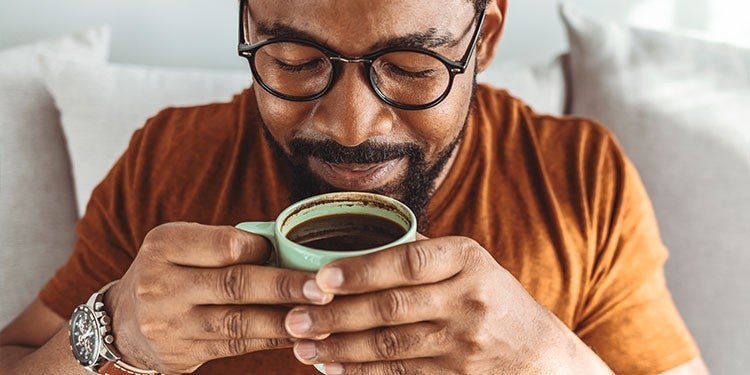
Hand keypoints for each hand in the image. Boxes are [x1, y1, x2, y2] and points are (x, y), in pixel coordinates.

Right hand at [105, 222, 333, 373]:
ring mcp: (171, 323)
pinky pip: (237, 345)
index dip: (262, 250)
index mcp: (165, 246)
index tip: (292, 253)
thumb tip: (289, 246)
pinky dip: (271, 339)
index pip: (224, 245)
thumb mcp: (182, 246)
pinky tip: (298, 335)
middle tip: (323, 288)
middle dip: (285, 287)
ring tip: (322, 317)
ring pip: (239, 321)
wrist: (122, 324)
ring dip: (285, 320)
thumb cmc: (170, 272)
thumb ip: (225, 244)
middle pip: (235, 284)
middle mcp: (162, 284)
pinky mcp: (184, 353)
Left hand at [284, 236, 610, 373]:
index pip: (408, 262)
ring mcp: (464, 342)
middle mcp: (468, 298)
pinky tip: (333, 367)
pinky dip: (362, 372)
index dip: (362, 270)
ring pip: (389, 346)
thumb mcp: (470, 264)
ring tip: (302, 347)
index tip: (321, 277)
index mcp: (466, 258)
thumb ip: (421, 251)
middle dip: (335, 315)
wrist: (540, 355)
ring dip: (340, 348)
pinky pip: (400, 374)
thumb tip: (357, 236)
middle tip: (294, 319)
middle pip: (391, 308)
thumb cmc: (491, 298)